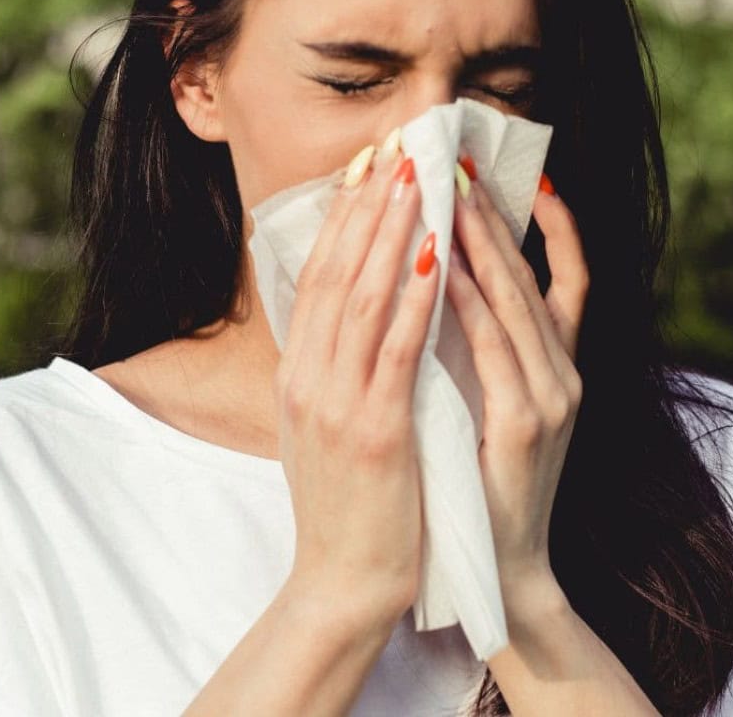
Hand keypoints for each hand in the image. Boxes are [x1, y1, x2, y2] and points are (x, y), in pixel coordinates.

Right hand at [274, 136, 439, 620]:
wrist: (342, 584)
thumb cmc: (345, 510)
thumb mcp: (321, 428)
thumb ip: (332, 372)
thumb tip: (349, 320)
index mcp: (296, 376)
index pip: (315, 278)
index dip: (341, 219)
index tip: (368, 169)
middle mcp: (307, 379)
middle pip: (334, 272)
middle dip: (367, 206)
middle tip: (395, 148)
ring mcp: (336, 402)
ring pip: (362, 297)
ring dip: (392, 232)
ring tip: (417, 179)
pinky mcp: (374, 430)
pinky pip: (396, 348)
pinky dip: (414, 296)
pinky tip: (436, 255)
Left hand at [444, 162, 587, 610]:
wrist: (496, 566)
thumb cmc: (476, 478)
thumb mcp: (482, 399)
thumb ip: (476, 347)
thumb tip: (438, 279)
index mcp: (553, 366)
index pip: (560, 276)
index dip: (546, 224)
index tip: (517, 171)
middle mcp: (563, 373)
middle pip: (532, 275)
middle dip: (494, 216)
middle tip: (459, 160)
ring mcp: (551, 397)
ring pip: (517, 302)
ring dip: (482, 244)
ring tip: (450, 193)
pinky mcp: (527, 424)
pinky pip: (495, 349)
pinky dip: (470, 304)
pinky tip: (443, 268)